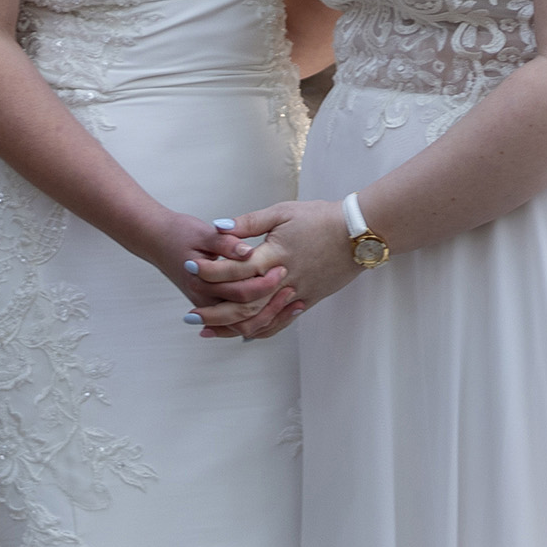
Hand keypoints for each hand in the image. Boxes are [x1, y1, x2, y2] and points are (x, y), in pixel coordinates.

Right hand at [130, 208, 295, 327]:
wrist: (155, 239)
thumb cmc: (178, 233)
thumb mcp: (201, 232)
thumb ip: (226, 242)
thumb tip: (248, 251)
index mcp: (203, 283)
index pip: (241, 294)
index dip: (264, 284)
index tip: (282, 269)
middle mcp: (205, 300)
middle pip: (245, 315)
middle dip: (272, 304)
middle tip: (292, 286)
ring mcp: (207, 305)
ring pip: (242, 325)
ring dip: (268, 318)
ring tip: (293, 304)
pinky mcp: (212, 303)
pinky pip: (237, 321)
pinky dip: (258, 320)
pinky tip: (278, 311)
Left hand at [190, 200, 358, 335]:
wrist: (358, 235)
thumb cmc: (319, 218)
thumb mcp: (282, 212)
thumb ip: (249, 222)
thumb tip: (218, 226)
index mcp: (275, 253)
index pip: (236, 268)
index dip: (210, 271)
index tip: (188, 269)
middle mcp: (284, 279)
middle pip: (244, 303)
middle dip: (214, 312)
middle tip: (190, 316)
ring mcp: (297, 294)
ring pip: (260, 319)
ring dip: (232, 327)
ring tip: (208, 330)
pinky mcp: (307, 301)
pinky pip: (280, 323)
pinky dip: (259, 331)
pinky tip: (241, 334)